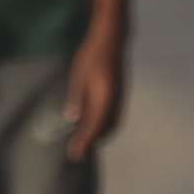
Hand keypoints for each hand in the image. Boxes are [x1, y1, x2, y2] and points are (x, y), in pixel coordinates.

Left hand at [64, 26, 128, 154]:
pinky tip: (93, 125)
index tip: (75, 153)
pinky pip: (114, 117)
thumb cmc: (91, 56)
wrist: (110, 41)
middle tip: (76, 149)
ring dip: (98, 135)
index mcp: (105, 97)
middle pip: (105, 129)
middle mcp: (115, 101)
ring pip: (111, 124)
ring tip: (83, 141)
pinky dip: (103, 125)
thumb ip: (78, 98)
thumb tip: (73, 119)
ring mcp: (120, 99)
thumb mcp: (79, 76)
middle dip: (91, 141)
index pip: (94, 125)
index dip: (85, 141)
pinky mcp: (119, 96)